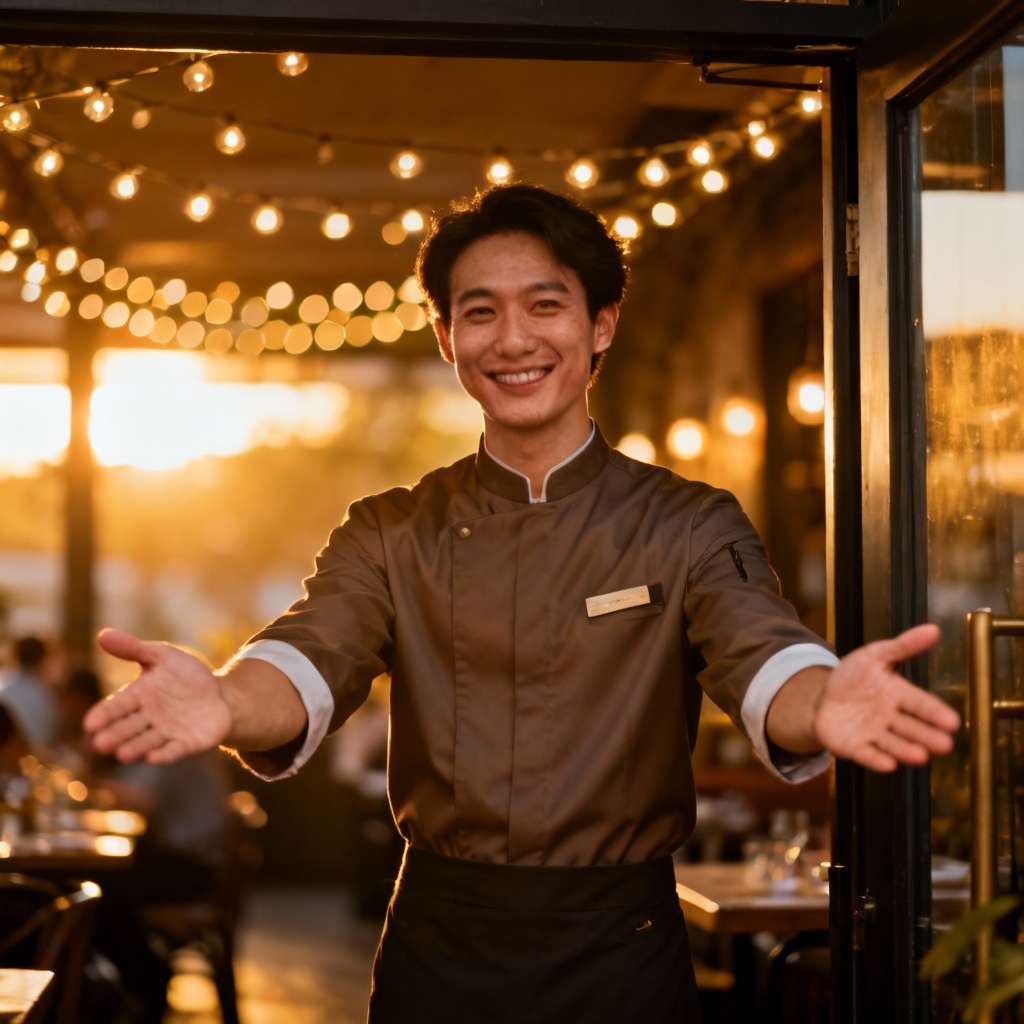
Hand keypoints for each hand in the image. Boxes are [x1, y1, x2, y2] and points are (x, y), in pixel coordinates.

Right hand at [84, 628, 231, 763]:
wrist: (221, 694)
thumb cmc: (186, 675)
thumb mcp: (162, 656)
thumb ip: (134, 649)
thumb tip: (102, 634)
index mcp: (138, 696)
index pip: (116, 706)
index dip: (104, 715)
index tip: (90, 723)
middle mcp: (148, 718)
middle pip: (128, 727)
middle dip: (115, 735)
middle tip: (101, 744)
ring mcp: (167, 732)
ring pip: (147, 741)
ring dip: (135, 748)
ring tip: (122, 754)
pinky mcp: (187, 744)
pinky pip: (174, 750)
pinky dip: (165, 754)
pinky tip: (155, 757)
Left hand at [814, 623, 960, 770]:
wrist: (823, 696)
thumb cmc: (854, 677)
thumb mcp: (875, 655)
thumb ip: (903, 646)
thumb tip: (933, 629)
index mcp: (899, 694)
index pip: (921, 704)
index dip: (935, 712)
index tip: (952, 721)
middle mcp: (890, 717)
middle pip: (912, 728)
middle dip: (927, 736)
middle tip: (944, 744)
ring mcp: (873, 734)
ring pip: (894, 744)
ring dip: (906, 750)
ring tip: (920, 756)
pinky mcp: (855, 747)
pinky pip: (867, 754)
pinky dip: (876, 760)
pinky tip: (887, 764)